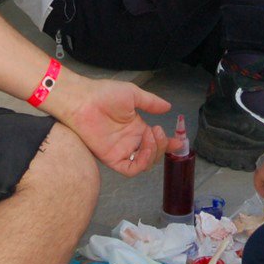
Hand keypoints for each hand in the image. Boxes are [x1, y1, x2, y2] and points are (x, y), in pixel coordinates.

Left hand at [52, 74, 171, 176]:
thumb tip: (168, 107)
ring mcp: (122, 150)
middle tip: (159, 130)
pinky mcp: (112, 158)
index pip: (156, 141)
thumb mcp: (133, 94)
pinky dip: (141, 163)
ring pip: (145, 163)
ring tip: (152, 135)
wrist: (84, 99)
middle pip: (153, 153)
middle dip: (162, 145)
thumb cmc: (104, 94)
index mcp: (136, 128)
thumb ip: (151, 103)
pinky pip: (130, 169)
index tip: (179, 141)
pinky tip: (145, 149)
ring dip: (153, 152)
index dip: (168, 143)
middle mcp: (130, 141)